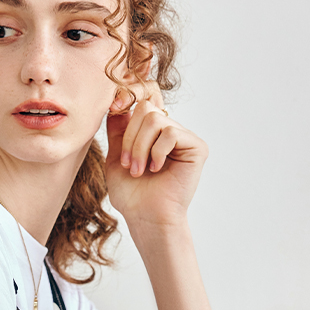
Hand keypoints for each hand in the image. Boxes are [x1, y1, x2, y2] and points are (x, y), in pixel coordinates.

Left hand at [105, 82, 207, 231]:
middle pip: (145, 106)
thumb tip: (117, 98)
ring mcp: (183, 137)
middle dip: (130, 136)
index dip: (129, 93)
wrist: (145, 217)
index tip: (113, 107)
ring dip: (139, 147)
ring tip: (138, 170)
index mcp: (150, 130)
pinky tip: (156, 169)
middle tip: (128, 164)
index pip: (145, 94)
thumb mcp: (116, 155)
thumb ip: (118, 127)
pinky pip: (171, 132)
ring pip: (154, 119)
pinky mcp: (196, 146)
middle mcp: (169, 129)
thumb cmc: (131, 193)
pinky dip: (157, 152)